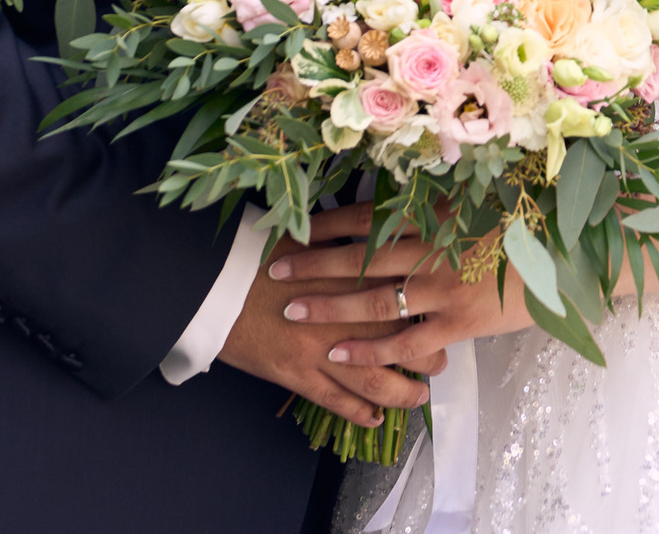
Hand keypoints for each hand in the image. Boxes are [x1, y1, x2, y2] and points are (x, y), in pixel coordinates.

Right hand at [216, 207, 444, 423]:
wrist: (216, 279)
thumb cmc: (265, 253)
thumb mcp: (317, 240)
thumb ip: (356, 251)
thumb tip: (388, 247)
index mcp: (356, 278)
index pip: (409, 300)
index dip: (432, 314)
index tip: (443, 319)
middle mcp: (345, 317)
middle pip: (402, 344)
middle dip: (427, 358)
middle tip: (440, 364)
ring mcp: (321, 350)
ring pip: (375, 382)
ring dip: (401, 394)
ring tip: (417, 397)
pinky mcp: (296, 373)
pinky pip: (336, 401)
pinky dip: (359, 413)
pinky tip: (375, 418)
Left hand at [267, 203, 534, 370]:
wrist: (570, 256)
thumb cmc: (527, 225)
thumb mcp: (481, 201)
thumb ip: (439, 206)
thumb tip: (398, 201)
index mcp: (435, 215)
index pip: (367, 218)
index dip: (327, 224)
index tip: (295, 226)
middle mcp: (433, 250)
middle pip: (359, 259)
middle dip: (312, 265)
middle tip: (274, 271)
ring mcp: (443, 289)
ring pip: (373, 301)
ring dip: (329, 308)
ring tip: (293, 312)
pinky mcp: (458, 323)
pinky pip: (404, 342)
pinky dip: (369, 350)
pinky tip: (339, 354)